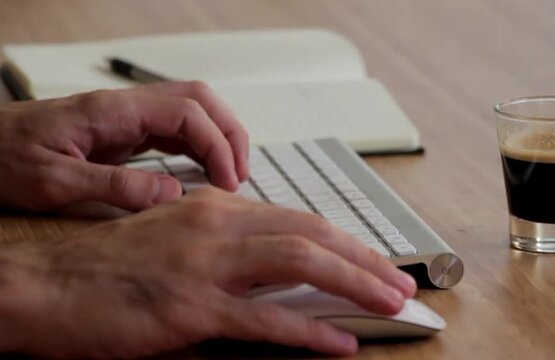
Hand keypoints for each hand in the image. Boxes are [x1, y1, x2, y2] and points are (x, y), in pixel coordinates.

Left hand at [0, 81, 248, 210]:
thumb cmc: (3, 160)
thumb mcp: (52, 181)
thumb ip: (115, 186)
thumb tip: (173, 192)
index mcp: (112, 112)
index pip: (187, 112)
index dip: (217, 145)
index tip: (229, 181)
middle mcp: (125, 107)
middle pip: (198, 100)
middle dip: (229, 133)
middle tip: (239, 174)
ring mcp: (125, 117)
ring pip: (190, 112)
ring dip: (217, 139)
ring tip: (229, 175)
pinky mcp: (123, 132)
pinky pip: (173, 130)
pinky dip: (198, 147)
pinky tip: (202, 171)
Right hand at [0, 187, 416, 357]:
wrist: (51, 286)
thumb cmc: (115, 267)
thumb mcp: (182, 241)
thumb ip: (234, 249)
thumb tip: (284, 269)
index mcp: (217, 208)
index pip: (300, 219)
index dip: (347, 240)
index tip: (375, 259)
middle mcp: (217, 226)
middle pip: (312, 234)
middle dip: (365, 258)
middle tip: (401, 281)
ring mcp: (206, 266)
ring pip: (300, 264)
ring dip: (354, 284)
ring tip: (390, 302)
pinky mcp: (191, 307)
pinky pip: (264, 318)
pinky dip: (309, 330)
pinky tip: (339, 342)